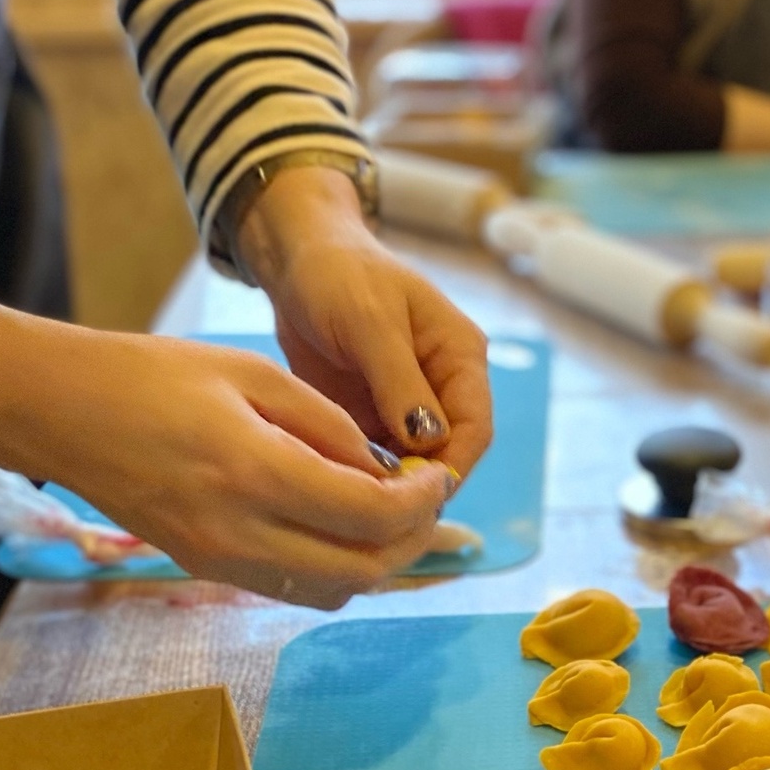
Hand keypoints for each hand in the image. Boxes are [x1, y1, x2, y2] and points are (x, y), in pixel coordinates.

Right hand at [0, 292, 453, 607]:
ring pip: (332, 591)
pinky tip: (340, 525)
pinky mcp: (205, 568)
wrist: (60, 412)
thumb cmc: (151, 376)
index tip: (438, 474)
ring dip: (376, 562)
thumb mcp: (252, 373)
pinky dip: (335, 567)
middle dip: (412, 540)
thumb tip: (386, 469)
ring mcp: (218, 560)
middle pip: (362, 570)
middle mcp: (238, 532)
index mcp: (253, 472)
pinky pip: (294, 587)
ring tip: (391, 514)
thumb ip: (328, 425)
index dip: (421, 501)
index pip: (370, 514)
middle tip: (428, 502)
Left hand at [235, 168, 492, 483]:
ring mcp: (405, 405)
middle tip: (376, 512)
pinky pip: (376, 459)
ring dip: (388, 486)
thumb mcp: (369, 322)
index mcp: (460, 356)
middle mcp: (440, 386)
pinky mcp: (370, 416)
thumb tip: (428, 443)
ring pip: (411, 465)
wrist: (294, 258)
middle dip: (419, 484)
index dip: (452, 466)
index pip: (475, 427)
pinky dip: (360, 476)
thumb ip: (400, 382)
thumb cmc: (338, 274)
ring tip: (351, 505)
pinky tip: (333, 488)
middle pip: (447, 454)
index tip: (415, 497)